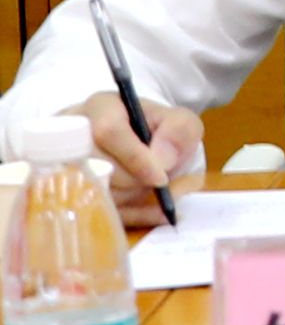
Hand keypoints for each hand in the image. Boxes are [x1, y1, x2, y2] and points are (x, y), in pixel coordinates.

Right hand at [69, 95, 201, 232]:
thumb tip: (163, 160)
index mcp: (100, 108)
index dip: (136, 158)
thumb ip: (180, 130)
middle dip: (134, 180)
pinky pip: (98, 214)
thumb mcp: (177, 120)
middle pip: (98, 166)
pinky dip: (133, 216)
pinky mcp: (70, 195)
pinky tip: (156, 212)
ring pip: (94, 192)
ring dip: (132, 198)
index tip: (160, 177)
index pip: (107, 131)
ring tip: (150, 187)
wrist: (142, 147)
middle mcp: (72, 134)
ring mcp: (64, 166)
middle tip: (156, 179)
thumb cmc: (157, 130)